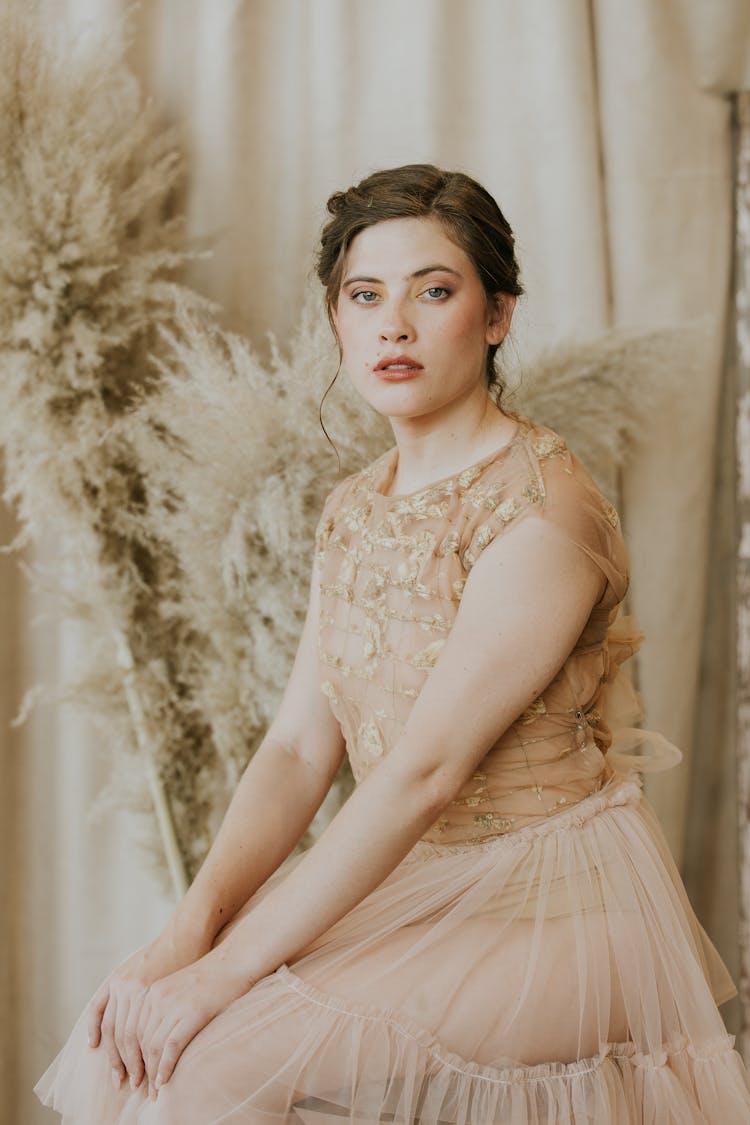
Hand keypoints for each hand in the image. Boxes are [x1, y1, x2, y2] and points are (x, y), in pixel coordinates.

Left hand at [87, 921, 210, 1092]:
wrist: (233, 960)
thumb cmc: (206, 975)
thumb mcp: (172, 985)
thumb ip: (156, 1005)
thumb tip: (146, 1038)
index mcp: (145, 989)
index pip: (122, 1028)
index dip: (118, 1054)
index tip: (121, 1073)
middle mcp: (153, 996)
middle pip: (132, 1039)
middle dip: (131, 1066)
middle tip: (133, 1086)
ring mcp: (171, 1004)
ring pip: (150, 1046)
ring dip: (149, 1072)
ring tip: (152, 1090)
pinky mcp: (190, 1013)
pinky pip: (170, 1047)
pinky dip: (165, 1067)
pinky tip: (164, 1081)